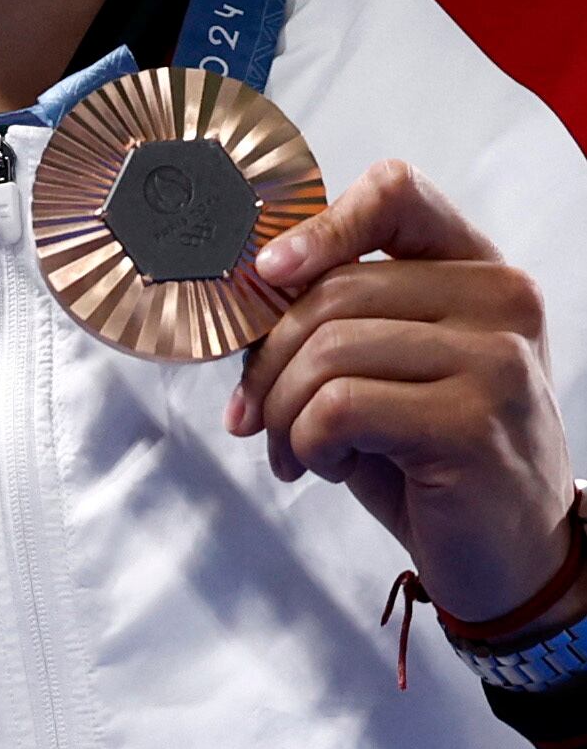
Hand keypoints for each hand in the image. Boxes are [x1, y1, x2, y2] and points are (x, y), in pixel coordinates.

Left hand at [232, 160, 580, 630]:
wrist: (508, 555)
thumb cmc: (430, 456)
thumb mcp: (386, 368)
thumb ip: (336, 316)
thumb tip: (240, 285)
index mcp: (478, 271)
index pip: (398, 193)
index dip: (318, 224)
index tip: (266, 271)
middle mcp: (502, 302)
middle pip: (332, 290)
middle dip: (267, 360)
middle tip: (253, 414)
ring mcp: (497, 361)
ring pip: (327, 351)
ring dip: (283, 411)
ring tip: (295, 449)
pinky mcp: (474, 423)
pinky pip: (338, 408)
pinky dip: (307, 443)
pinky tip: (326, 466)